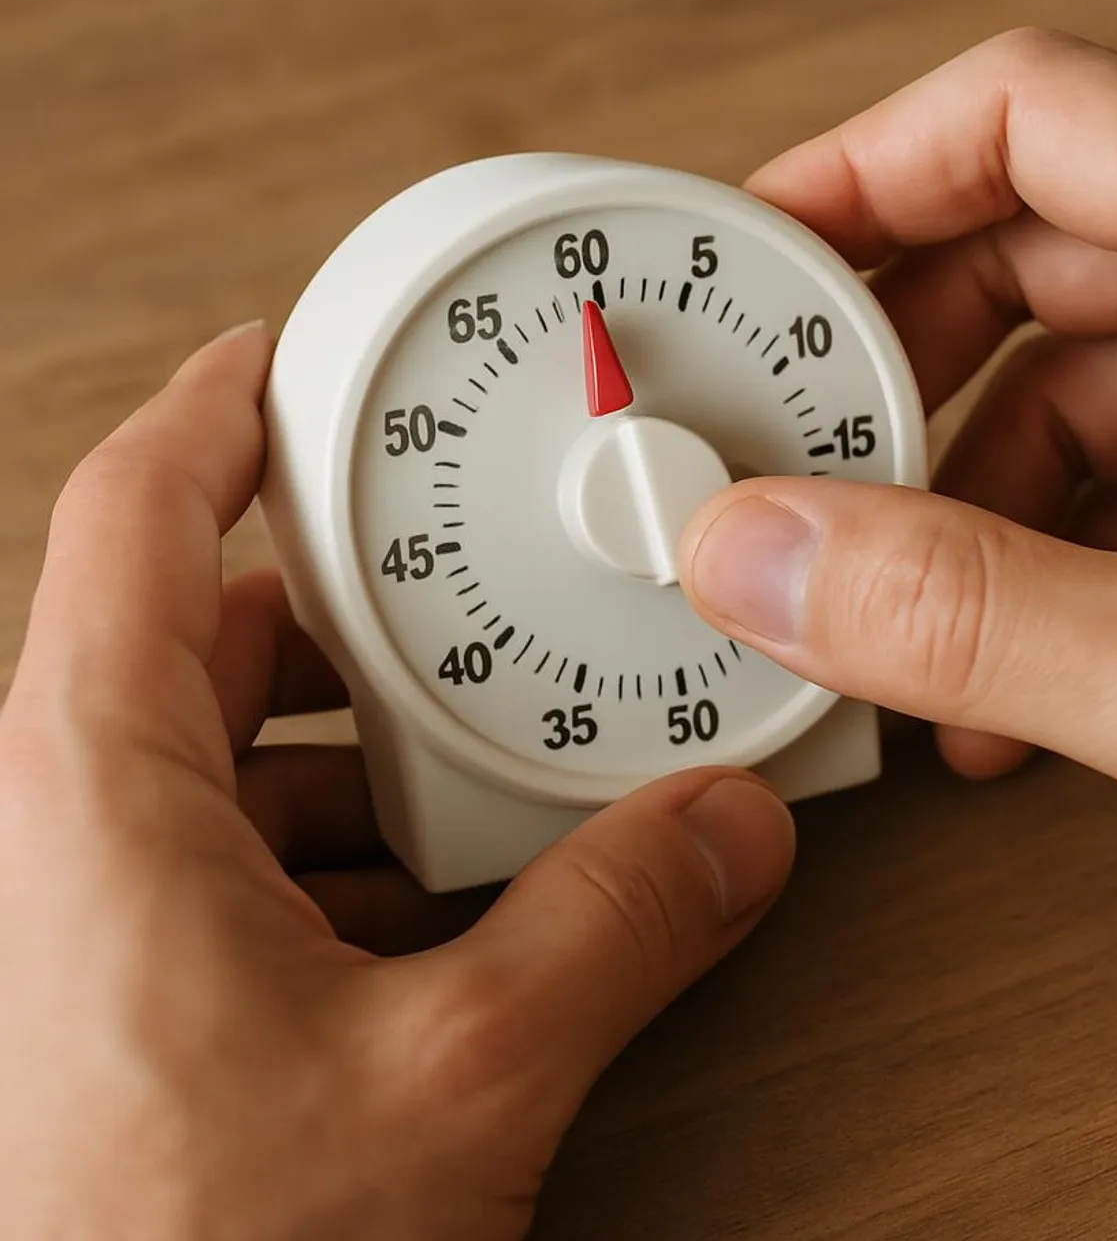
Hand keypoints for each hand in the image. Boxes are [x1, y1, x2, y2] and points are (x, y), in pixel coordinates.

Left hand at [0, 324, 794, 1239]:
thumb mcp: (443, 1083)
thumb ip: (610, 932)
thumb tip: (722, 834)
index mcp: (90, 790)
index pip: (136, 517)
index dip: (215, 412)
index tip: (283, 356)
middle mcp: (70, 834)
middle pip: (219, 641)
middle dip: (361, 620)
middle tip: (474, 606)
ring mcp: (96, 918)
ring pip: (238, 763)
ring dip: (369, 759)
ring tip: (491, 776)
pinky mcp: (133, 995)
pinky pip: (242, 861)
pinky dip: (347, 857)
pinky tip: (450, 909)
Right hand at [680, 28, 1116, 937]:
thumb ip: (968, 615)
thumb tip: (760, 558)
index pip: (1027, 116)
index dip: (866, 166)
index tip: (753, 256)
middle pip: (1021, 256)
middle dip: (886, 369)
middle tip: (791, 460)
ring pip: (1056, 394)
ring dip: (948, 503)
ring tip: (886, 616)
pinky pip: (1111, 497)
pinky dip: (1023, 576)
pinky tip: (990, 693)